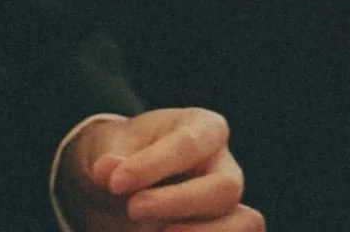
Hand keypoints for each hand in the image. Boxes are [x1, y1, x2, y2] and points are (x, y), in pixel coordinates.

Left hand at [57, 107, 264, 229]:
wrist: (125, 183)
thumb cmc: (125, 156)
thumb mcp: (113, 149)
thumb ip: (111, 160)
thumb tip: (105, 171)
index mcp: (203, 127)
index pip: (188, 144)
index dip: (154, 166)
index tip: (116, 183)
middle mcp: (224, 165)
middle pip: (225, 188)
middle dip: (179, 204)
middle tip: (133, 209)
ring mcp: (230, 204)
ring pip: (244, 223)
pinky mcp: (228, 230)